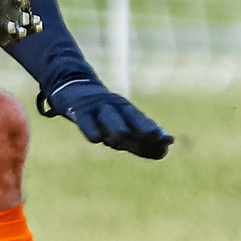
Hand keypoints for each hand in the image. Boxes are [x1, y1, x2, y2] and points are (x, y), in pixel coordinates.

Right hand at [40, 82, 171, 159]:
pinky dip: (90, 129)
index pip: (143, 122)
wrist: (72, 88)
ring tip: (122, 137)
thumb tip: (164, 152)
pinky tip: (96, 139)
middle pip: (131, 115)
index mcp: (128, 111)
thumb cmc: (102, 115)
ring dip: (117, 126)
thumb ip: (142, 142)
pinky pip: (85, 120)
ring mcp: (97, 108)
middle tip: (155, 135)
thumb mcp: (122, 127)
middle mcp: (115, 107)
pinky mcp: (78, 110)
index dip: (155, 132)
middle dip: (142, 125)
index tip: (168, 141)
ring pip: (109, 117)